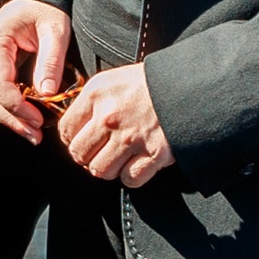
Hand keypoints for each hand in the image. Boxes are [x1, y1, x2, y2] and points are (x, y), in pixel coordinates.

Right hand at [0, 0, 71, 137]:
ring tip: (31, 132)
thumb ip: (51, 60)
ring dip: (6, 118)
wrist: (33, 0)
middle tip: (35, 135)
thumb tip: (46, 93)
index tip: (38, 120)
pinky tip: (22, 119)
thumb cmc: (45, 11)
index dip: (17, 106)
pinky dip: (3, 109)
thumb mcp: (56, 30)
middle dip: (11, 118)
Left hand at [58, 62, 171, 185]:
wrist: (192, 86)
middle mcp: (110, 117)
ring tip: (118, 158)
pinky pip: (129, 179)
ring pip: (100, 170)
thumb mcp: (115, 80)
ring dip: (108, 168)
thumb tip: (77, 123)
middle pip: (79, 154)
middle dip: (88, 156)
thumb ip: (93, 101)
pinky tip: (137, 164)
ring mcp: (131, 138)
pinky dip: (131, 176)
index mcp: (97, 95)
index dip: (72, 138)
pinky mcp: (154, 154)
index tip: (81, 140)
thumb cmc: (154, 82)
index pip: (66, 129)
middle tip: (100, 152)